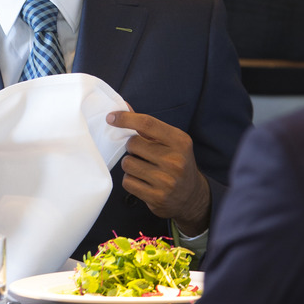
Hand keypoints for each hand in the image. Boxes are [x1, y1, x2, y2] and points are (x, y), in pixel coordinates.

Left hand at [106, 110, 209, 235]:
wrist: (192, 196)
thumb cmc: (177, 163)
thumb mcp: (171, 142)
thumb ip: (147, 126)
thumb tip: (124, 106)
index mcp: (180, 141)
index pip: (147, 124)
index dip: (126, 119)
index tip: (111, 118)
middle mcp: (175, 160)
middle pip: (133, 144)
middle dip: (131, 147)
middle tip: (142, 153)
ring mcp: (166, 180)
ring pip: (128, 164)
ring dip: (130, 165)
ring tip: (143, 168)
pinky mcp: (156, 197)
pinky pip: (128, 182)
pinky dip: (131, 180)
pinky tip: (143, 181)